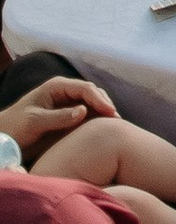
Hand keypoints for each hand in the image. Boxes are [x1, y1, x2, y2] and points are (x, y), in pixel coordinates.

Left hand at [1, 74, 116, 152]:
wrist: (5, 137)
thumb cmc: (16, 127)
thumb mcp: (35, 122)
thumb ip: (59, 117)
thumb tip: (84, 112)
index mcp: (57, 87)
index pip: (85, 88)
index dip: (99, 99)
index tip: (110, 112)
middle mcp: (65, 91)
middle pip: (92, 93)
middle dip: (105, 104)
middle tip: (117, 120)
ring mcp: (67, 102)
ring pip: (92, 103)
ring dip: (103, 111)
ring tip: (115, 125)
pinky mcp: (67, 114)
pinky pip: (87, 113)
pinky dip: (97, 119)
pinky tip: (104, 129)